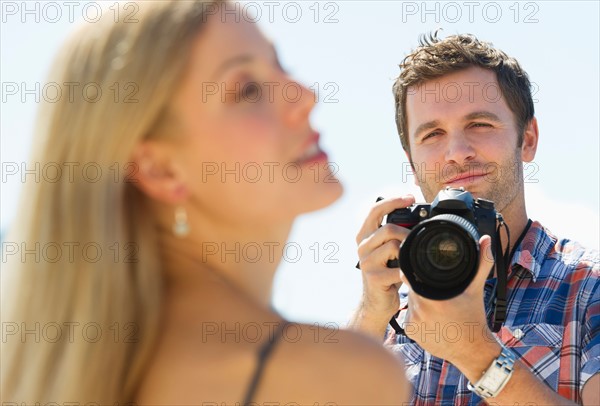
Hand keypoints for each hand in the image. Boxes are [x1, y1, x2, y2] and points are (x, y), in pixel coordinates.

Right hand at [355, 195, 414, 323]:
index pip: (374, 210)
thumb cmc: (387, 274)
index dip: (393, 201)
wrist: (376, 304)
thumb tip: (418, 219)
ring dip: (408, 252)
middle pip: (388, 228)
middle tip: (417, 240)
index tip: (410, 197)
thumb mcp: (388, 252)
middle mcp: (362, 247)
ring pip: (394, 246)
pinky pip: (398, 267)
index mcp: (364, 237)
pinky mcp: (374, 277)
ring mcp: (366, 262)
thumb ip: (395, 235)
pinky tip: (408, 275)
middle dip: (407, 233)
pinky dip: (408, 271)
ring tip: (410, 261)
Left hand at [400, 234, 498, 365]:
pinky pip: (408, 317)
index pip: (411, 276)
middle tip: (434, 290)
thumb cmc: (474, 318)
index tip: (419, 268)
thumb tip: (485, 240)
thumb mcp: (476, 289)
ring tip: (434, 304)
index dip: (414, 271)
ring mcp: (413, 323)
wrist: (472, 351)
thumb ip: (481, 262)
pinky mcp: (410, 333)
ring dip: (416, 300)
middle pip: (410, 289)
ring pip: (408, 302)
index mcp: (432, 299)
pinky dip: (416, 314)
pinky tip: (429, 317)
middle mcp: (420, 311)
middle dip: (419, 286)